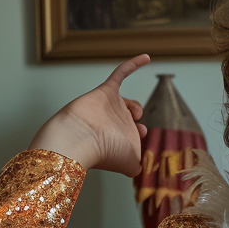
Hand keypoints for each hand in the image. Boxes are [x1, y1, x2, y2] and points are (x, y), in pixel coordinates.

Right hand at [28, 55, 149, 175]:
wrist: (80, 137)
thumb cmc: (105, 152)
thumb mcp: (131, 164)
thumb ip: (143, 166)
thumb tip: (148, 169)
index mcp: (121, 140)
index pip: (134, 137)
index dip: (142, 138)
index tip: (143, 141)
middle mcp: (115, 124)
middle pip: (131, 121)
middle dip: (138, 125)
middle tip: (140, 130)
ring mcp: (111, 106)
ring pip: (126, 102)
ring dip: (135, 107)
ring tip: (134, 113)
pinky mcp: (107, 91)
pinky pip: (121, 73)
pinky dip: (133, 64)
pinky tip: (148, 57)